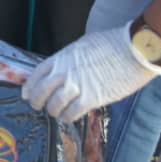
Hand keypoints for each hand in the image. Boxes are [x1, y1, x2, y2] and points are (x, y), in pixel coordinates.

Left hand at [22, 23, 160, 121]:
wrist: (133, 50)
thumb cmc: (112, 43)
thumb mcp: (83, 45)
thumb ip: (71, 58)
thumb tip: (67, 68)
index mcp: (62, 57)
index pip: (37, 74)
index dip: (30, 86)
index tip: (27, 94)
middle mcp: (64, 71)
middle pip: (41, 91)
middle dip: (37, 102)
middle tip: (39, 106)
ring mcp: (76, 86)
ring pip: (54, 105)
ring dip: (53, 111)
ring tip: (56, 113)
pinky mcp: (91, 98)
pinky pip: (71, 113)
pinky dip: (67, 117)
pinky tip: (69, 117)